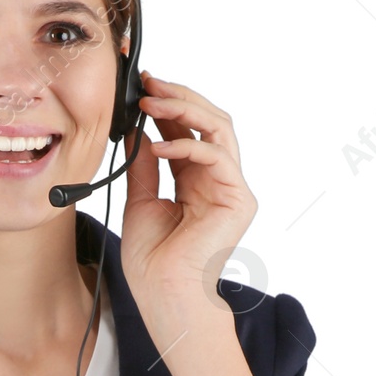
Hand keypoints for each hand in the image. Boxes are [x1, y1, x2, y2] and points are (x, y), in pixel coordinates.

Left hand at [120, 71, 258, 344]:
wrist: (163, 293)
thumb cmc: (153, 260)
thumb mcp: (140, 199)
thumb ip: (143, 165)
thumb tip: (137, 130)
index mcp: (195, 181)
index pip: (188, 130)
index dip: (168, 105)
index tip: (142, 88)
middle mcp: (218, 180)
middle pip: (209, 121)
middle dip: (178, 97)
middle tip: (148, 83)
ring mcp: (231, 188)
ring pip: (219, 128)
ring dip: (185, 109)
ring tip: (152, 101)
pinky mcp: (238, 199)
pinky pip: (217, 156)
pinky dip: (187, 144)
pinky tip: (158, 143)